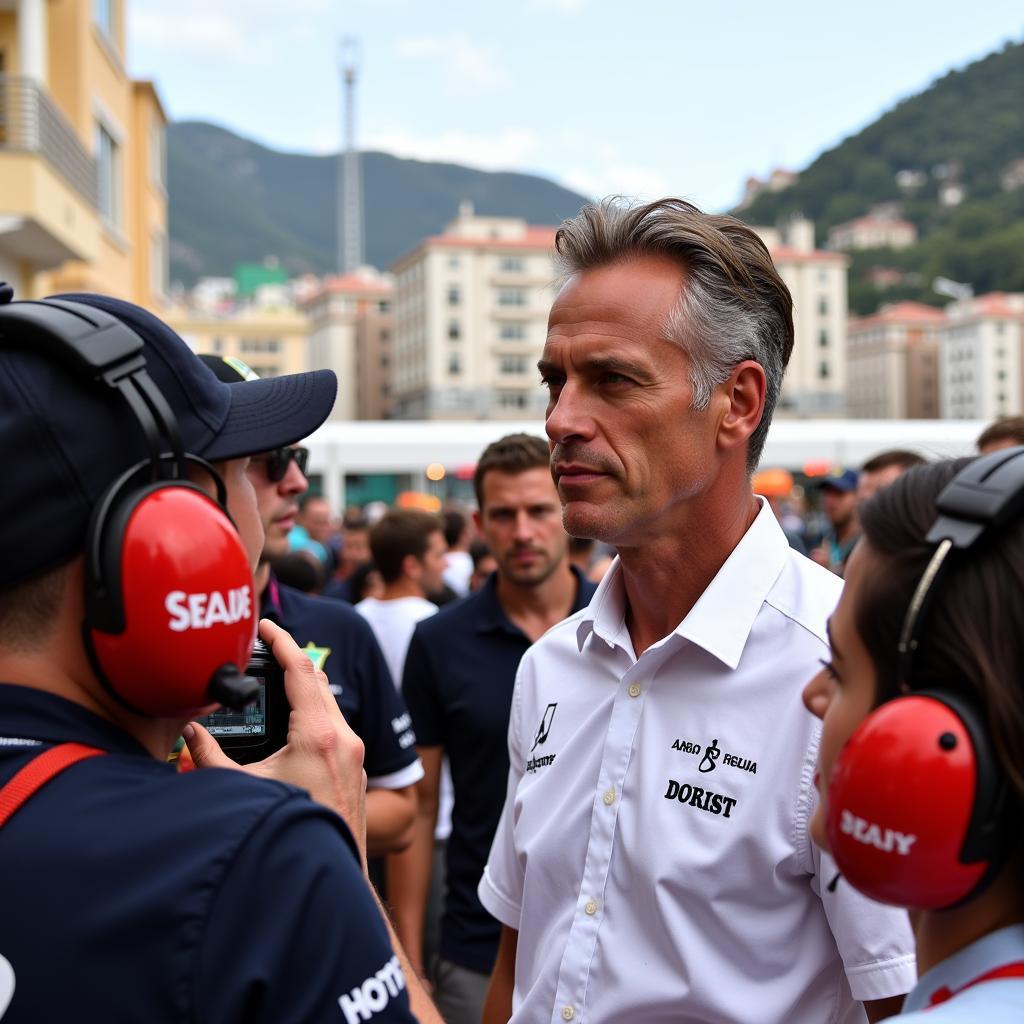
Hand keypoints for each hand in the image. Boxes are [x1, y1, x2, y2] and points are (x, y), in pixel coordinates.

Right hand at [184, 618, 367, 863]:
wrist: (328, 870)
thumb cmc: (289, 831)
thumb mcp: (244, 790)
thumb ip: (211, 758)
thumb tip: (189, 732)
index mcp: (319, 734)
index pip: (301, 670)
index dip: (281, 641)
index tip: (264, 625)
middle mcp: (344, 737)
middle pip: (318, 680)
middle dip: (291, 659)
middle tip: (265, 647)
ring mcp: (354, 751)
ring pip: (329, 702)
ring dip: (304, 685)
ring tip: (276, 676)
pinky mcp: (355, 765)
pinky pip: (336, 723)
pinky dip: (315, 710)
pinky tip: (294, 718)